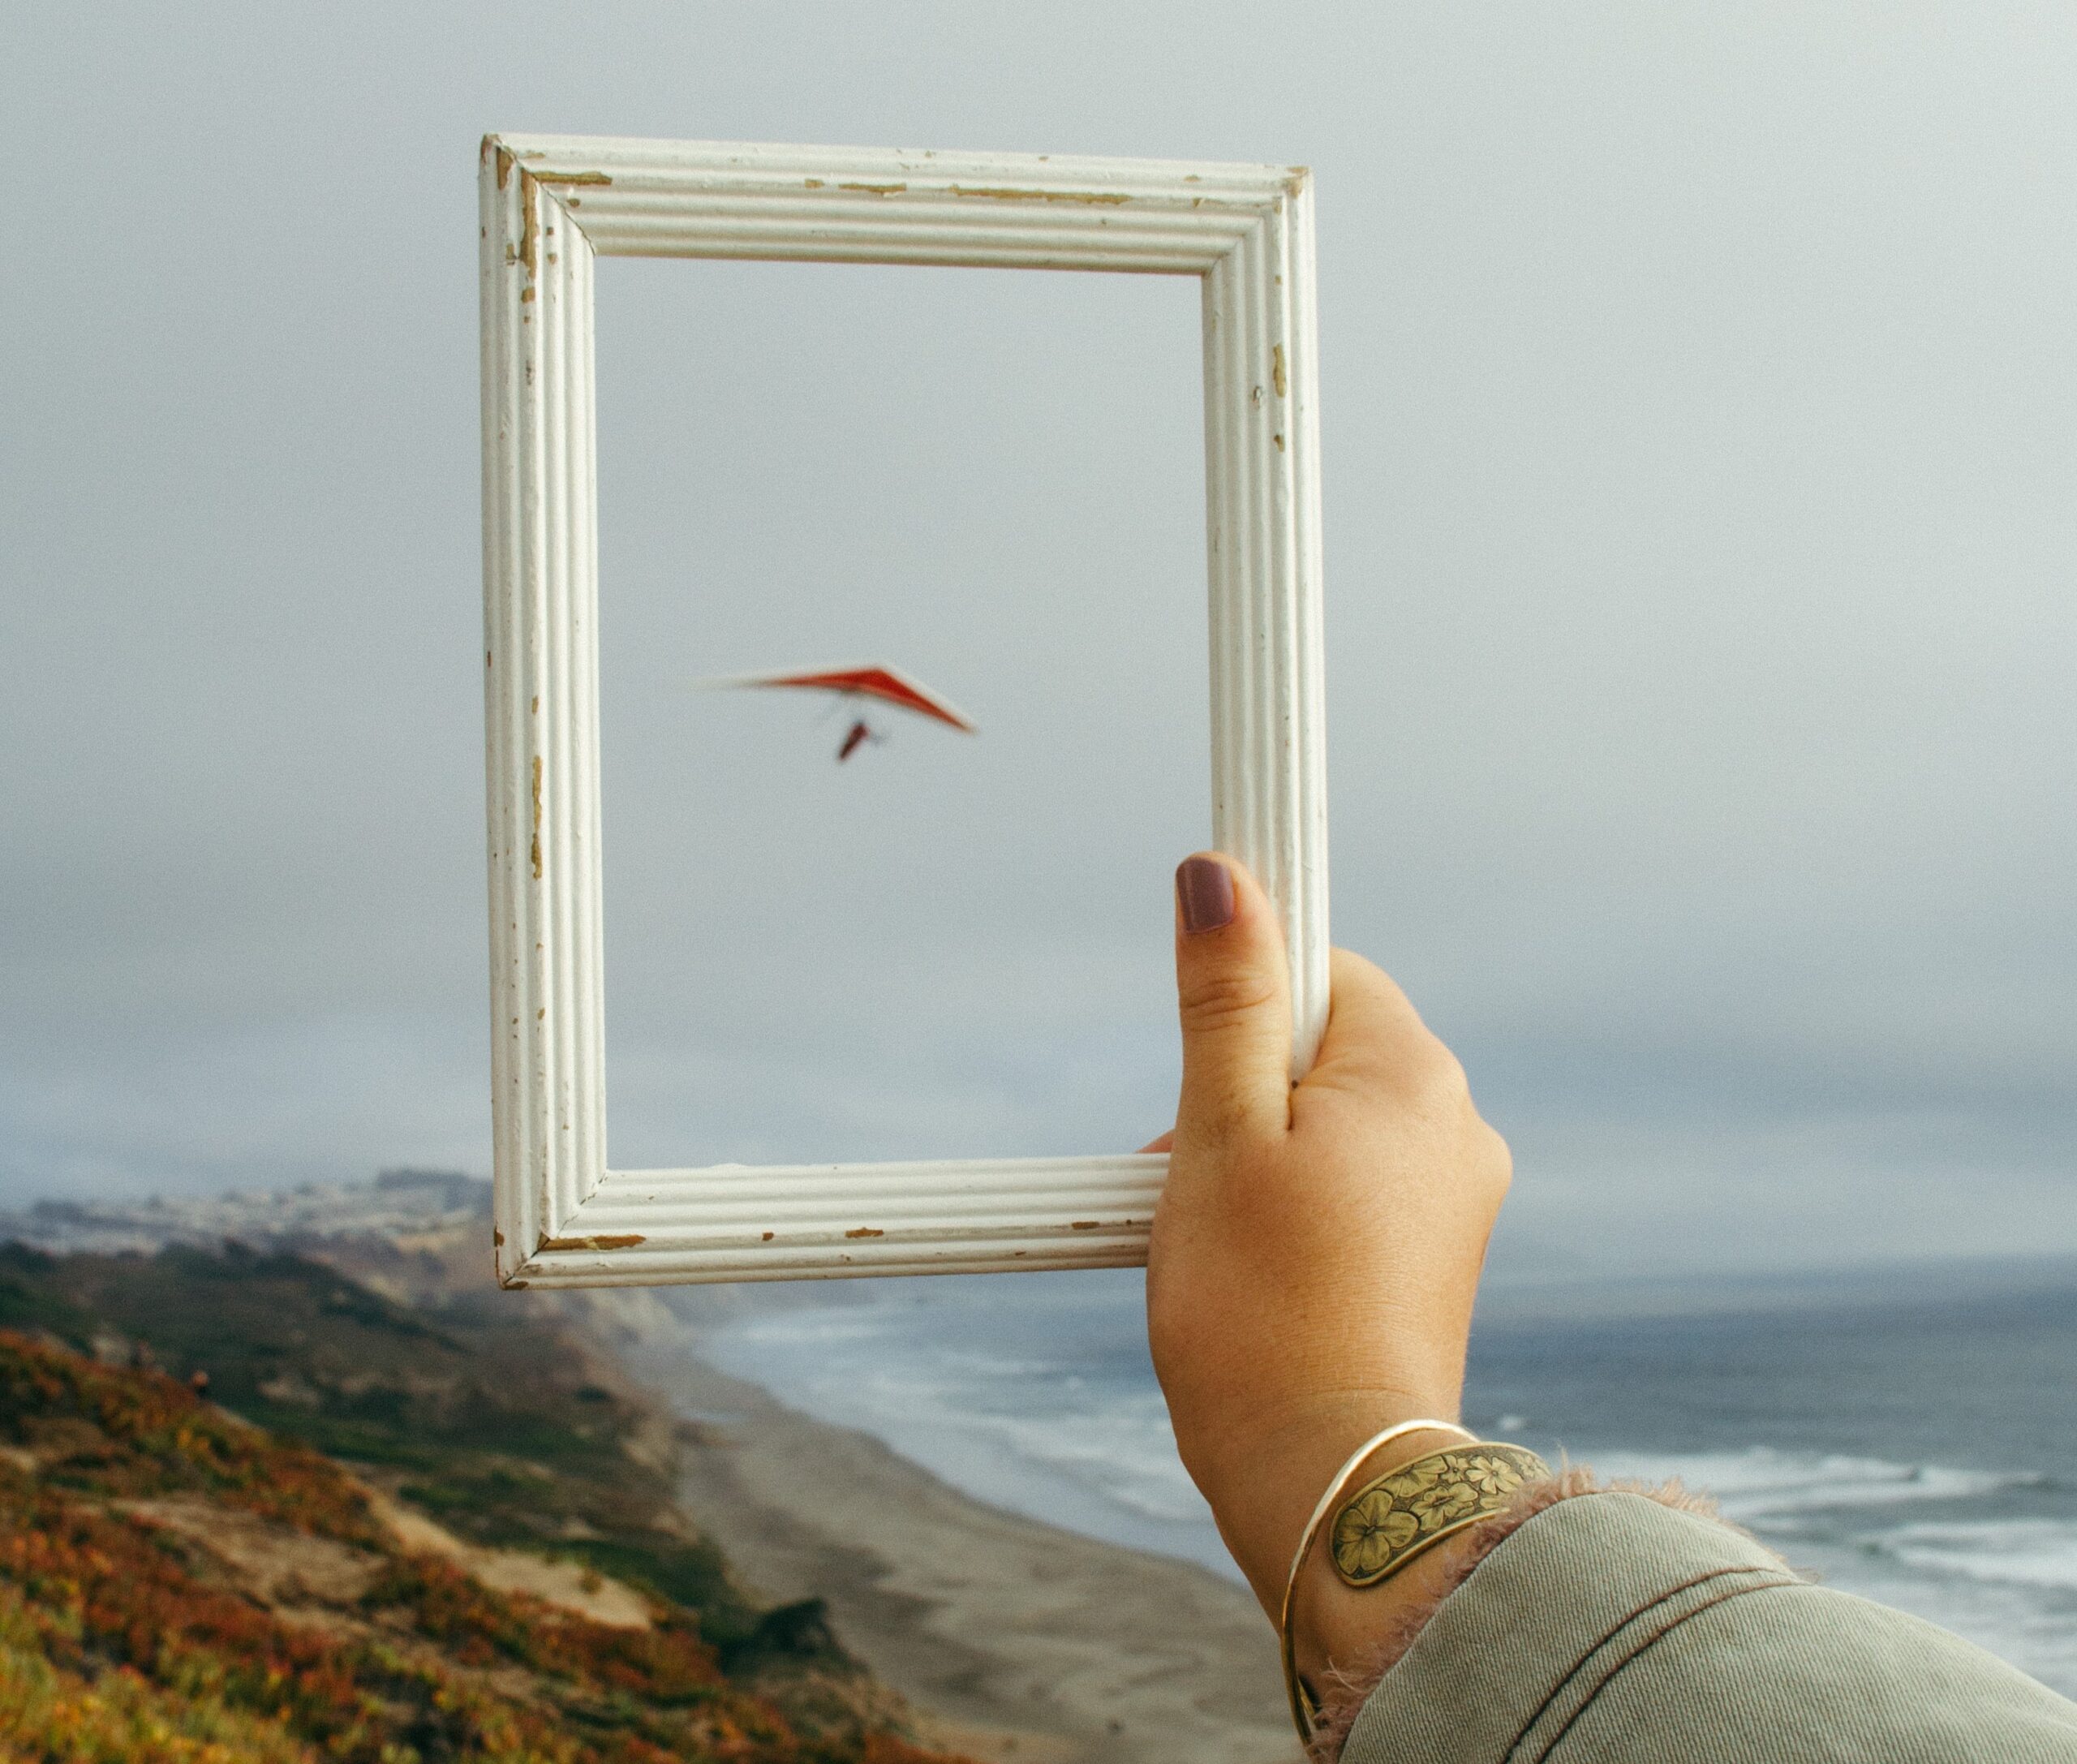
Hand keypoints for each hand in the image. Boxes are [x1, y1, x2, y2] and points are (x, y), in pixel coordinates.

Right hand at [1145, 853, 1511, 1677]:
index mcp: (1414, 1074)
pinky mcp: (1440, 1260)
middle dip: (1240, 1092)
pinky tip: (1257, 1271)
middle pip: (1324, 1049)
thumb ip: (1223, 1000)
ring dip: (1261, 1155)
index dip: (1244, 1001)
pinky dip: (1299, 1207)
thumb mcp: (1218, 1136)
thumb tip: (1221, 875)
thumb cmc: (1261, 1313)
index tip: (1196, 1047)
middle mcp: (1457, 1125)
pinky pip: (1358, 1189)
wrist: (1332, 1485)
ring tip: (1218, 1240)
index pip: (1325, 967)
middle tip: (1189, 1174)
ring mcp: (1458, 1198)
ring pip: (1334, 1124)